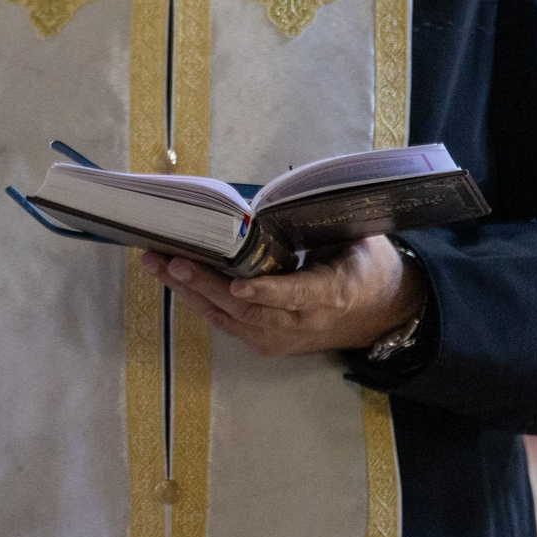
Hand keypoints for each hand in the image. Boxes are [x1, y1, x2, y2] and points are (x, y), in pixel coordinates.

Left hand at [144, 236, 421, 357]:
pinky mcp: (268, 342)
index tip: (237, 284)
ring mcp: (283, 337)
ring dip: (190, 291)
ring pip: (230, 318)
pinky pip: (228, 323)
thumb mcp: (356, 237)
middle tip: (171, 260)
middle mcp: (304, 321)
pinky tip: (173, 280)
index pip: (295, 295)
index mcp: (332, 292)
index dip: (265, 291)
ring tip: (157, 264)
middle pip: (248, 308)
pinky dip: (199, 301)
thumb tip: (281, 194)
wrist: (379, 312)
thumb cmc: (364, 264)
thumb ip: (320, 222)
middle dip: (205, 284)